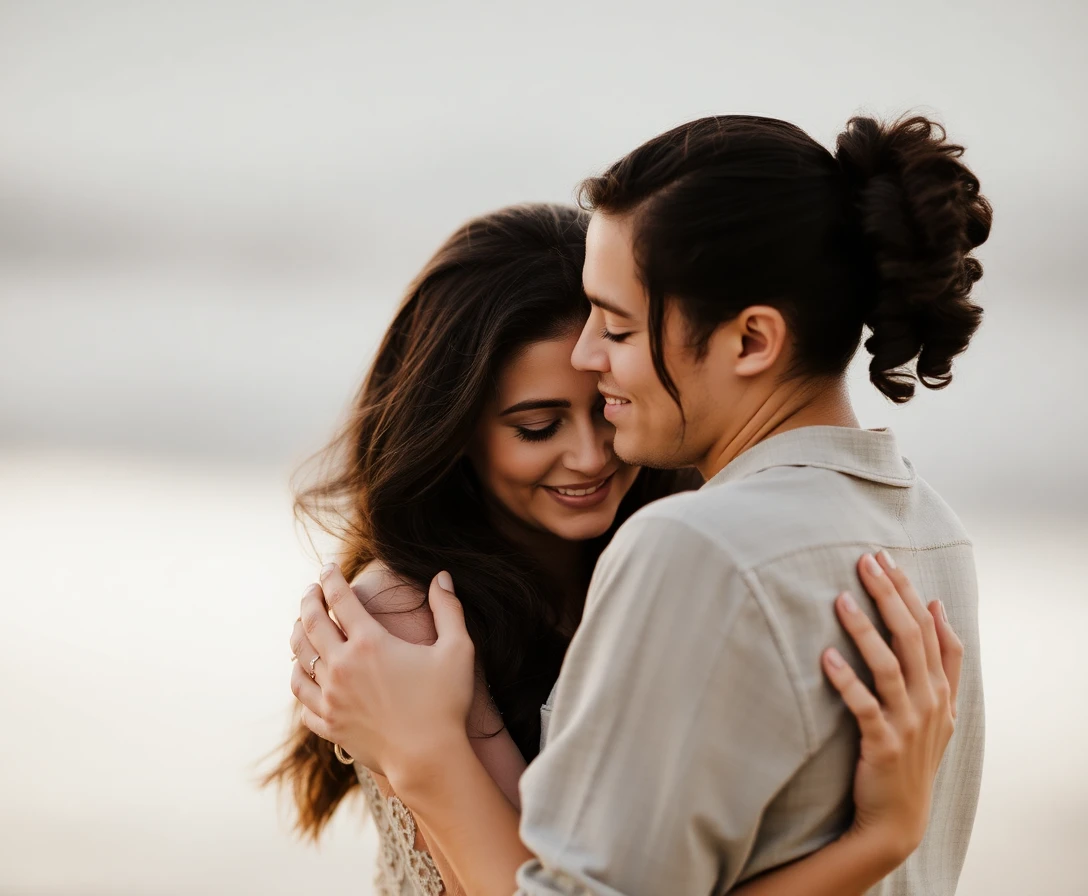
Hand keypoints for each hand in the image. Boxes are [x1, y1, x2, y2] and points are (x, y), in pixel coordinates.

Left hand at [289, 564, 476, 782]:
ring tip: (301, 628)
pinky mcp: (329, 724)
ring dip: (298, 638)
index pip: (339, 599)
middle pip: (310, 624)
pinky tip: (305, 675)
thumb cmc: (446, 702)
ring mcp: (330, 698)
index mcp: (369, 643)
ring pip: (299, 660)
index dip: (331, 579)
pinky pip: (302, 699)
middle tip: (310, 591)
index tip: (328, 568)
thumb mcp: (458, 649)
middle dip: (308, 601)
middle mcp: (342, 666)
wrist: (428, 759)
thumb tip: (441, 576)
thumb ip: (449, 608)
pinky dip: (300, 681)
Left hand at [823, 552, 962, 863]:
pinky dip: (846, 680)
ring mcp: (908, 723)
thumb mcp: (940, 708)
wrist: (897, 817)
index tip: (887, 557)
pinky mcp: (883, 744)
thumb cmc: (912, 753)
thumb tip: (936, 606)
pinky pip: (863, 706)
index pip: (930, 629)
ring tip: (841, 599)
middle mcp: (929, 701)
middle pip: (911, 637)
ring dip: (864, 630)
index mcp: (941, 688)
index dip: (910, 592)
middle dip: (889, 595)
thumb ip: (942, 660)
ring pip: (889, 666)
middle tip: (865, 561)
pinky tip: (825, 657)